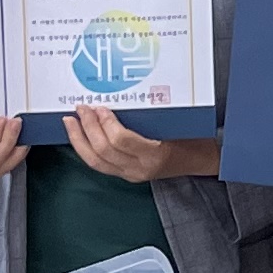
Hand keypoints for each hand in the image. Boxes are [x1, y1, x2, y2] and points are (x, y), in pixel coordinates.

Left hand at [64, 105, 211, 183]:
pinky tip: (79, 136)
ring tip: (70, 122)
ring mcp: (131, 174)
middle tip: (81, 109)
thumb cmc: (193, 139)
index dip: (106, 123)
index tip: (100, 107)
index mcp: (155, 155)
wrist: (202, 160)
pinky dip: (85, 149)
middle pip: (104, 151)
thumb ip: (151, 116)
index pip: (121, 141)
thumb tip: (122, 97)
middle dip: (88, 128)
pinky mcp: (125, 175)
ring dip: (79, 140)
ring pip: (95, 161)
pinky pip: (99, 164)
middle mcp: (140, 168)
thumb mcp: (177, 123)